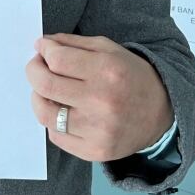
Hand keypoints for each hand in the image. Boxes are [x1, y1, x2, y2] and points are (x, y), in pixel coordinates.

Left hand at [25, 33, 173, 161]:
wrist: (161, 113)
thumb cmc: (130, 75)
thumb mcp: (107, 48)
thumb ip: (72, 43)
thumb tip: (41, 44)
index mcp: (106, 70)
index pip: (56, 59)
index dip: (44, 50)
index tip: (43, 48)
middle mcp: (102, 101)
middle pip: (45, 85)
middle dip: (33, 70)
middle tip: (37, 66)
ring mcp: (98, 130)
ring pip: (44, 113)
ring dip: (39, 97)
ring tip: (48, 90)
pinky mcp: (94, 151)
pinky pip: (55, 135)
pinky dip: (53, 121)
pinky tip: (64, 110)